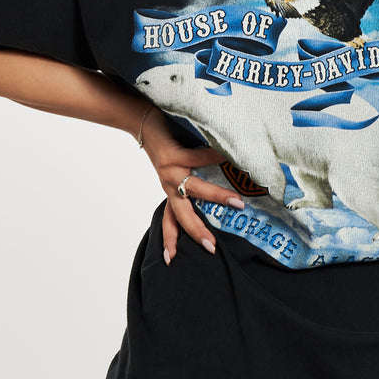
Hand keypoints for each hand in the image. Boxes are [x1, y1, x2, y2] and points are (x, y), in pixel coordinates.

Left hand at [139, 107, 243, 263]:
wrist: (140, 118)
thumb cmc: (165, 140)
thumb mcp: (176, 165)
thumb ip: (193, 175)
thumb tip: (227, 181)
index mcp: (169, 190)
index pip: (171, 220)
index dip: (172, 240)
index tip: (172, 261)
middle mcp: (168, 184)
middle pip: (182, 215)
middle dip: (198, 232)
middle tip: (212, 247)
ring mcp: (171, 171)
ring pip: (196, 189)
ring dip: (218, 197)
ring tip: (238, 202)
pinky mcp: (174, 155)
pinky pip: (200, 158)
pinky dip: (217, 157)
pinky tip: (232, 158)